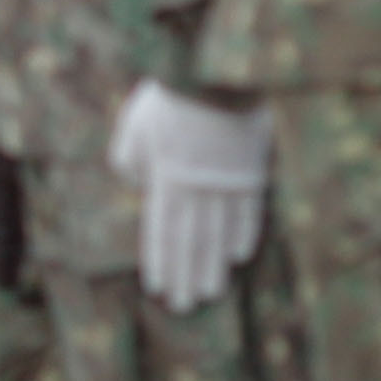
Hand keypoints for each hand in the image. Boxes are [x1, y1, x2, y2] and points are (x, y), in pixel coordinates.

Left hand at [111, 81, 269, 313]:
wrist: (213, 74)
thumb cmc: (167, 97)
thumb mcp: (133, 125)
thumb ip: (128, 159)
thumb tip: (136, 187)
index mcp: (165, 177)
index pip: (161, 230)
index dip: (160, 261)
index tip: (157, 289)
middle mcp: (197, 187)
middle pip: (191, 241)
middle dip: (186, 275)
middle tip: (184, 307)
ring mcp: (227, 182)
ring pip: (219, 233)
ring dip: (213, 266)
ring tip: (210, 293)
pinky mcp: (252, 170)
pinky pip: (248, 210)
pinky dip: (243, 234)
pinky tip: (238, 257)